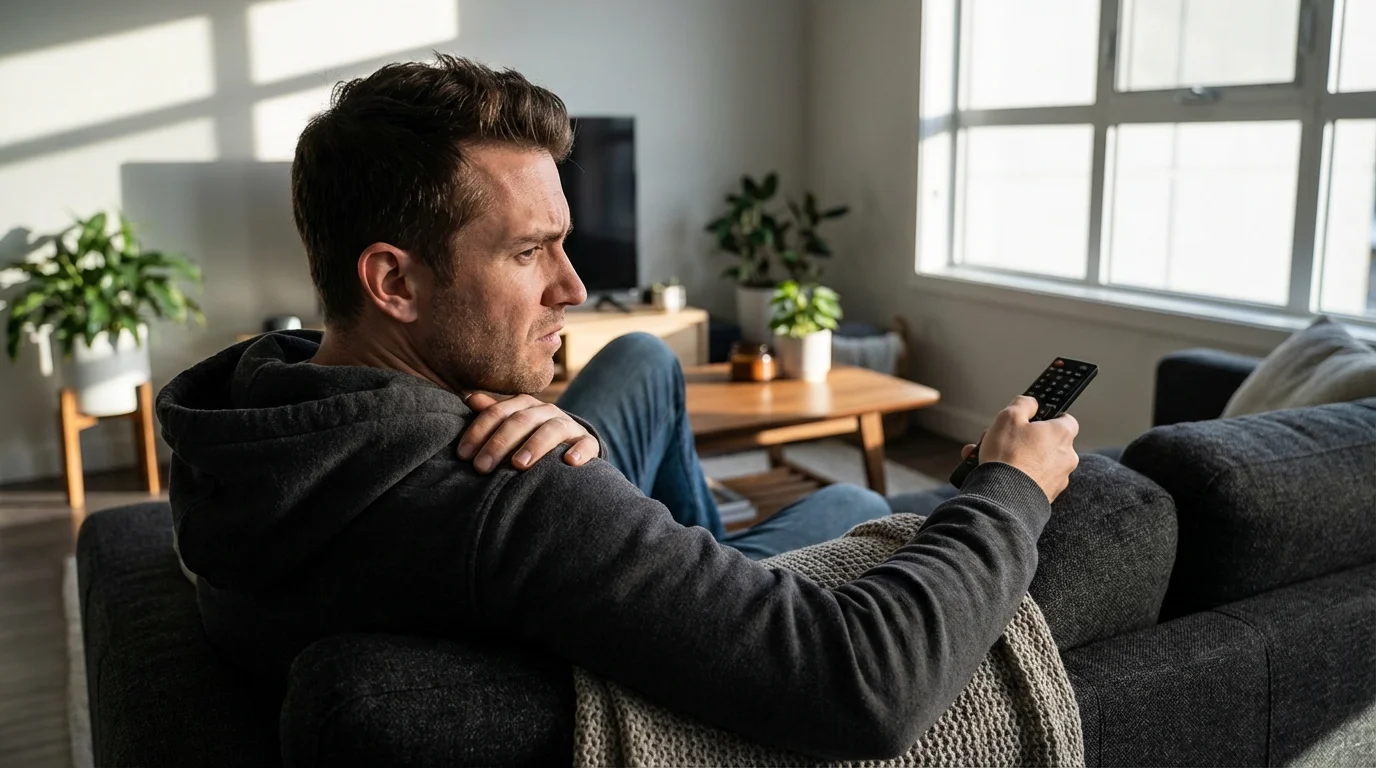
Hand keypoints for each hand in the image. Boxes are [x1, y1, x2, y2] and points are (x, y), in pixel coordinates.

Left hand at [457, 393, 598, 472]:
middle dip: (499, 443)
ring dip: (535, 445)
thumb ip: (492, 414)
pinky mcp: (588, 442)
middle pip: (521, 421)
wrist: (572, 442)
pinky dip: (579, 451)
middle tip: (482, 467)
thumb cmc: (531, 436)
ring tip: (519, 465)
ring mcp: (569, 425)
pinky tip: (569, 462)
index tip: (463, 455)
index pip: (498, 413)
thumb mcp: (512, 423)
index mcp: (524, 404)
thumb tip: (469, 398)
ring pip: (552, 430)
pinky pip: (586, 444)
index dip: (479, 432)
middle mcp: (546, 411)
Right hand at [969, 396, 1078, 502]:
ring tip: (986, 459)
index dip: (1046, 417)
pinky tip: (993, 475)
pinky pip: (1030, 481)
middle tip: (1001, 440)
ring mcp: (1058, 479)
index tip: (1030, 419)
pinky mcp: (1046, 497)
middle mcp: (1066, 457)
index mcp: (1062, 434)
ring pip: (1035, 462)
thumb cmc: (1008, 456)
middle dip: (1023, 440)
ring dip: (1015, 458)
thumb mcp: (1009, 416)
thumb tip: (1031, 403)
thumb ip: (1023, 404)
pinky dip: (1015, 477)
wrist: (1005, 498)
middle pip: (1045, 442)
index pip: (1065, 419)